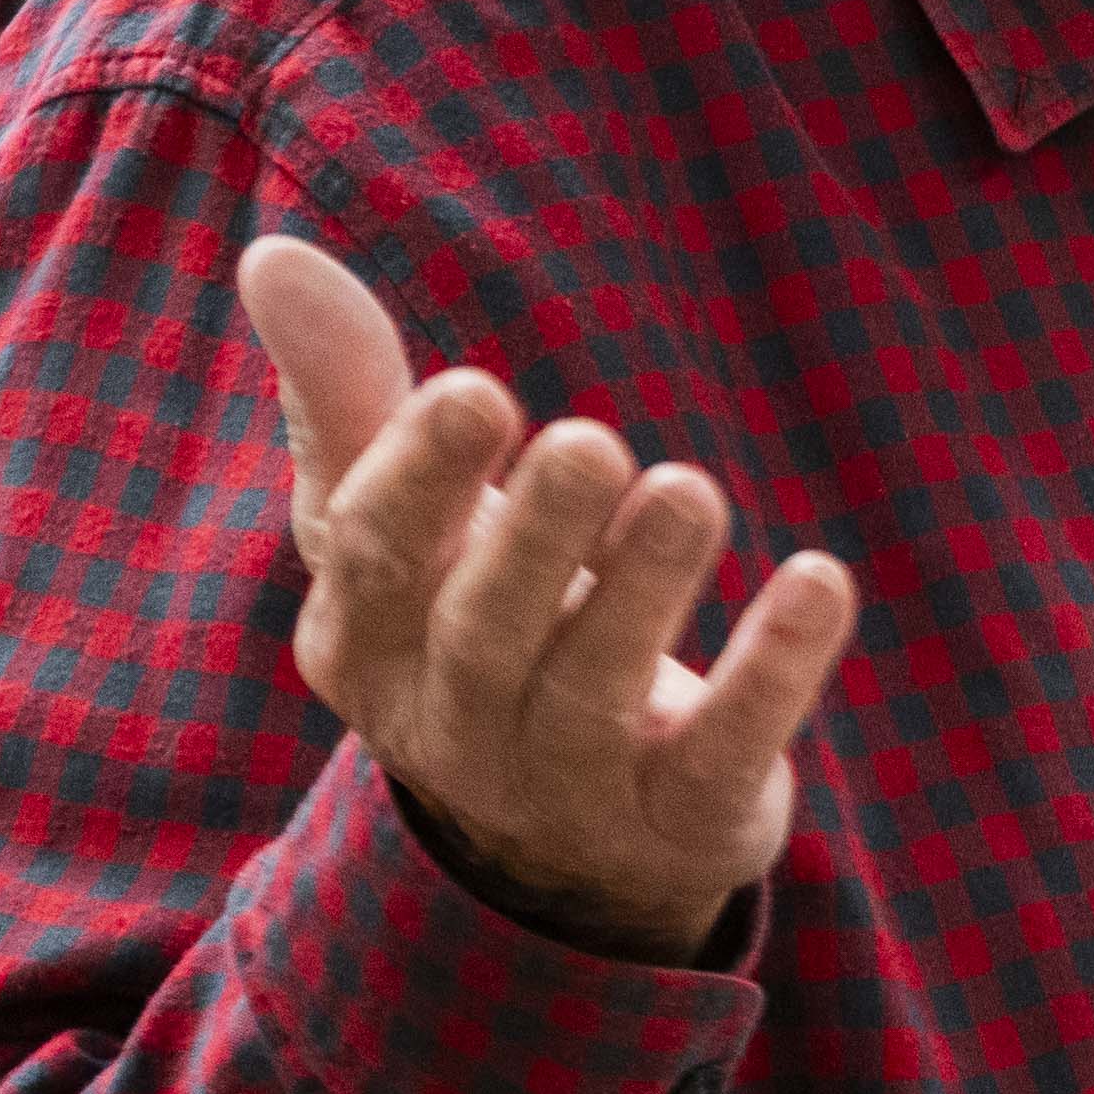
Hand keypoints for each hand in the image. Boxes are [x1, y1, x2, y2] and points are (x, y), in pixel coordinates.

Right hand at [241, 234, 858, 962]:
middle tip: (592, 441)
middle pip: (484, 636)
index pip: (371, 560)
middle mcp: (450, 728)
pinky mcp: (681, 823)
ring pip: (593, 697)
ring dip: (644, 592)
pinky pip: (721, 759)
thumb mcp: (401, 524)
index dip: (420, 477)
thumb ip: (346, 398)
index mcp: (363, 643)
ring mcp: (565, 790)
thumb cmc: (467, 618)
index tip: (476, 388)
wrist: (561, 839)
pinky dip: (771, 674)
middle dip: (535, 539)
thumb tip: (274, 255)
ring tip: (690, 491)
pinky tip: (819, 581)